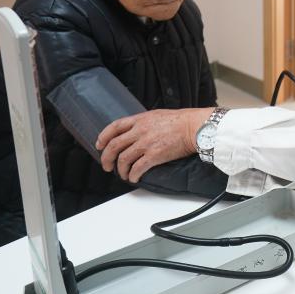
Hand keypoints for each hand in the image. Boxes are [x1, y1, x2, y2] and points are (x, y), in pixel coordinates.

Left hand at [96, 108, 213, 182]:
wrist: (195, 127)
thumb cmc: (181, 121)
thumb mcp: (157, 115)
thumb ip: (144, 123)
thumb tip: (136, 131)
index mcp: (140, 119)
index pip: (114, 127)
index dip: (103, 137)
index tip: (99, 145)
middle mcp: (140, 131)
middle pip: (114, 145)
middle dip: (107, 158)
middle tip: (107, 166)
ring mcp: (146, 143)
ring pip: (124, 159)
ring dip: (121, 170)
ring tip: (123, 175)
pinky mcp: (155, 155)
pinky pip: (137, 168)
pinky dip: (133, 175)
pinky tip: (134, 178)